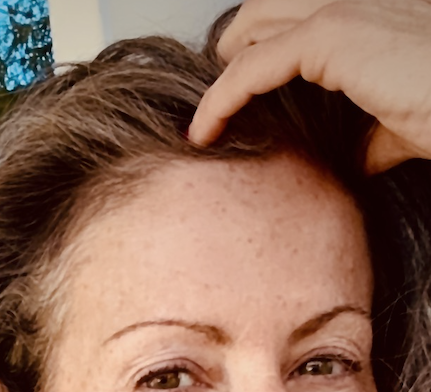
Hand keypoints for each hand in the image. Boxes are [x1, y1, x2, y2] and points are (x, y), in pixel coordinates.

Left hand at [188, 0, 430, 172]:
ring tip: (202, 121)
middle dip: (233, 52)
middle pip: (265, 11)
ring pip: (252, 28)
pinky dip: (220, 100)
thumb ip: (372, 132)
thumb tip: (350, 161)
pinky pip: (251, 66)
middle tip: (213, 108)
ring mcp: (345, 9)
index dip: (258, 51)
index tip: (233, 102)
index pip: (297, 17)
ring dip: (222, 74)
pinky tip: (204, 132)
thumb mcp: (403, 123)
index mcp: (376, 12)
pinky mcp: (332, 35)